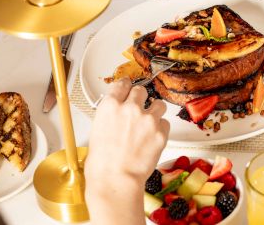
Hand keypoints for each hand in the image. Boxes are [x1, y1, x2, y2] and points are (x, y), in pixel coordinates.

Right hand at [85, 79, 168, 223]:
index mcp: (110, 106)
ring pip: (159, 104)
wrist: (116, 180)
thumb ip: (111, 117)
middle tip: (139, 109)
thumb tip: (118, 114)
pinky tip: (153, 138)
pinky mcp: (161, 132)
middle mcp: (130, 108)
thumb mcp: (97, 131)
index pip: (122, 84)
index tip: (129, 88)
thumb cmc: (102, 164)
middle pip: (141, 91)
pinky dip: (161, 129)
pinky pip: (166, 123)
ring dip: (155, 111)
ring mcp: (148, 119)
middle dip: (140, 99)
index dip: (126, 86)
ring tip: (149, 124)